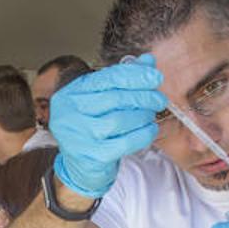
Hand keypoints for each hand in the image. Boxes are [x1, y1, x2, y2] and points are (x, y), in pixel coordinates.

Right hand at [50, 54, 164, 196]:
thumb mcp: (102, 100)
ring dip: (142, 116)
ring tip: (151, 115)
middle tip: (159, 99)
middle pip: (114, 98)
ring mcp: (78, 136)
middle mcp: (69, 113)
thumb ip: (122, 79)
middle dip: (143, 96)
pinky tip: (150, 130)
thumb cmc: (92, 129)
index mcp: (71, 93)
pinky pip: (125, 142)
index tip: (155, 77)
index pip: (107, 77)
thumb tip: (148, 60)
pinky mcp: (91, 156)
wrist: (80, 167)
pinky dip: (142, 134)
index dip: (135, 75)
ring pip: (119, 120)